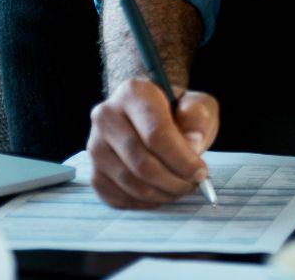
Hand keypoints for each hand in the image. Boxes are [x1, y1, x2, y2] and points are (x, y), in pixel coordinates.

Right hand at [85, 77, 219, 208]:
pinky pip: (118, 197)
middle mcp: (106, 117)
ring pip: (130, 183)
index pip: (156, 134)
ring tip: (181, 188)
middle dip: (173, 180)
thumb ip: (198, 118)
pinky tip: (161, 194)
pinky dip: (144, 203)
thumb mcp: (197, 103)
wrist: (150, 116)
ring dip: (161, 193)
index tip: (200, 172)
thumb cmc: (177, 110)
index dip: (182, 159)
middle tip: (193, 184)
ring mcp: (95, 146)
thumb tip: (192, 144)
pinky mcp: (94, 172)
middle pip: (142, 162)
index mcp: (133, 93)